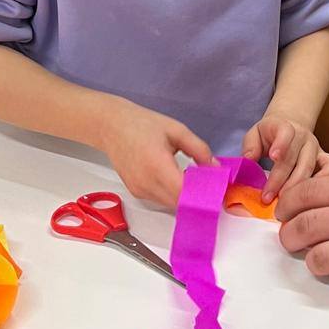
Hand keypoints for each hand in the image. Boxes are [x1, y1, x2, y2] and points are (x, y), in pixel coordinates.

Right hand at [96, 98, 212, 207]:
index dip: (203, 194)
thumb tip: (215, 167)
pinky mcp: (136, 192)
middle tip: (209, 183)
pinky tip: (175, 177)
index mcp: (157, 164)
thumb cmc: (141, 124)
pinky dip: (171, 194)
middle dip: (196, 196)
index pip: (184, 193)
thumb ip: (199, 149)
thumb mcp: (177, 130)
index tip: (216, 188)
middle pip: (179, 203)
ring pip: (170, 204)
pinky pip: (160, 200)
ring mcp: (139, 189)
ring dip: (184, 196)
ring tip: (191, 177)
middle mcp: (146, 182)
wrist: (111, 126)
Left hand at [243, 114, 328, 203]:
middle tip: (267, 198)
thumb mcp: (255, 135)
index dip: (281, 144)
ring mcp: (316, 147)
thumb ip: (250, 146)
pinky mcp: (325, 157)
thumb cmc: (269, 135)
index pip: (285, 132)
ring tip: (283, 203)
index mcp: (284, 126)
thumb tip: (248, 160)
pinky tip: (310, 197)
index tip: (273, 157)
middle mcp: (303, 136)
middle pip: (294, 158)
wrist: (289, 127)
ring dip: (296, 187)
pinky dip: (323, 180)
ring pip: (309, 167)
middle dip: (280, 180)